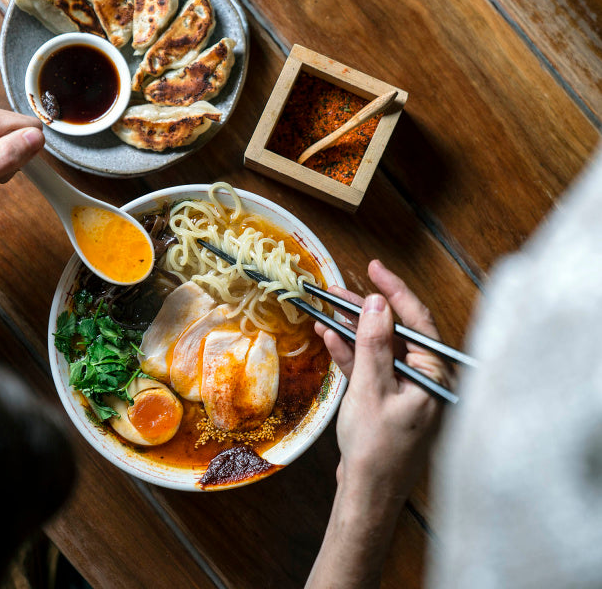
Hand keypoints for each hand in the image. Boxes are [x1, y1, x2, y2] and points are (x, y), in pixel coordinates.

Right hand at [315, 259, 446, 497]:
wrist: (369, 494)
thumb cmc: (378, 448)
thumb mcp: (372, 389)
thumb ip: (374, 344)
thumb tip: (376, 304)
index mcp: (436, 375)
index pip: (418, 321)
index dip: (394, 291)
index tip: (374, 269)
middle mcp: (426, 378)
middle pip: (396, 332)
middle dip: (366, 310)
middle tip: (339, 290)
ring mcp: (407, 389)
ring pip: (379, 348)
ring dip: (353, 330)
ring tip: (328, 309)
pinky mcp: (388, 400)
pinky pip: (371, 368)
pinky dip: (351, 354)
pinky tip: (330, 337)